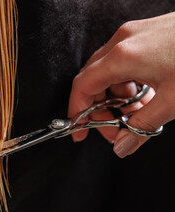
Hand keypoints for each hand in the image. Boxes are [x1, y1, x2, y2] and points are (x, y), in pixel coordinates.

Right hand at [68, 12, 174, 157]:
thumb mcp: (174, 100)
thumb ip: (142, 126)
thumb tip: (123, 146)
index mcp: (122, 56)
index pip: (83, 86)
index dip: (77, 112)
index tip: (81, 131)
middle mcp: (122, 41)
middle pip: (93, 79)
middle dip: (99, 107)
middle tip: (114, 127)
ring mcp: (134, 35)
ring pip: (108, 72)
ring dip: (116, 97)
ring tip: (137, 113)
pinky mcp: (146, 35)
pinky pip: (123, 63)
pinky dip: (128, 83)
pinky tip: (146, 95)